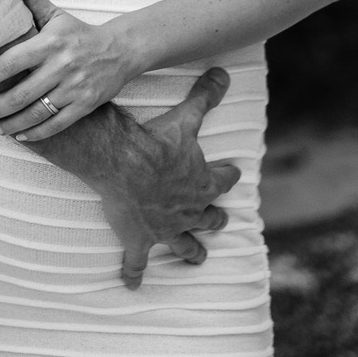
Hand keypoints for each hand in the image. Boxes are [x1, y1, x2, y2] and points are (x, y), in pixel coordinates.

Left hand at [0, 0, 135, 137]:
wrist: (119, 50)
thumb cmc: (78, 32)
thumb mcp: (54, 13)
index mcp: (50, 42)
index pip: (11, 62)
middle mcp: (61, 66)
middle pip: (21, 94)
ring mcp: (74, 88)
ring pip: (36, 113)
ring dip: (12, 124)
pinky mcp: (85, 105)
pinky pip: (57, 124)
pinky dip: (36, 133)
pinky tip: (20, 135)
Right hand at [85, 69, 239, 288]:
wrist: (124, 163)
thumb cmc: (157, 142)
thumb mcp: (187, 117)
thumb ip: (206, 95)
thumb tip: (224, 71)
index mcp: (202, 182)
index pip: (223, 179)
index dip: (227, 175)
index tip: (233, 172)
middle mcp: (189, 210)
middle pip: (208, 218)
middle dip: (214, 219)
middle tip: (221, 221)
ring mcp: (166, 229)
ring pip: (184, 245)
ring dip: (190, 251)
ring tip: (197, 259)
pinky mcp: (139, 239)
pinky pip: (137, 262)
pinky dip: (134, 273)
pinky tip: (131, 284)